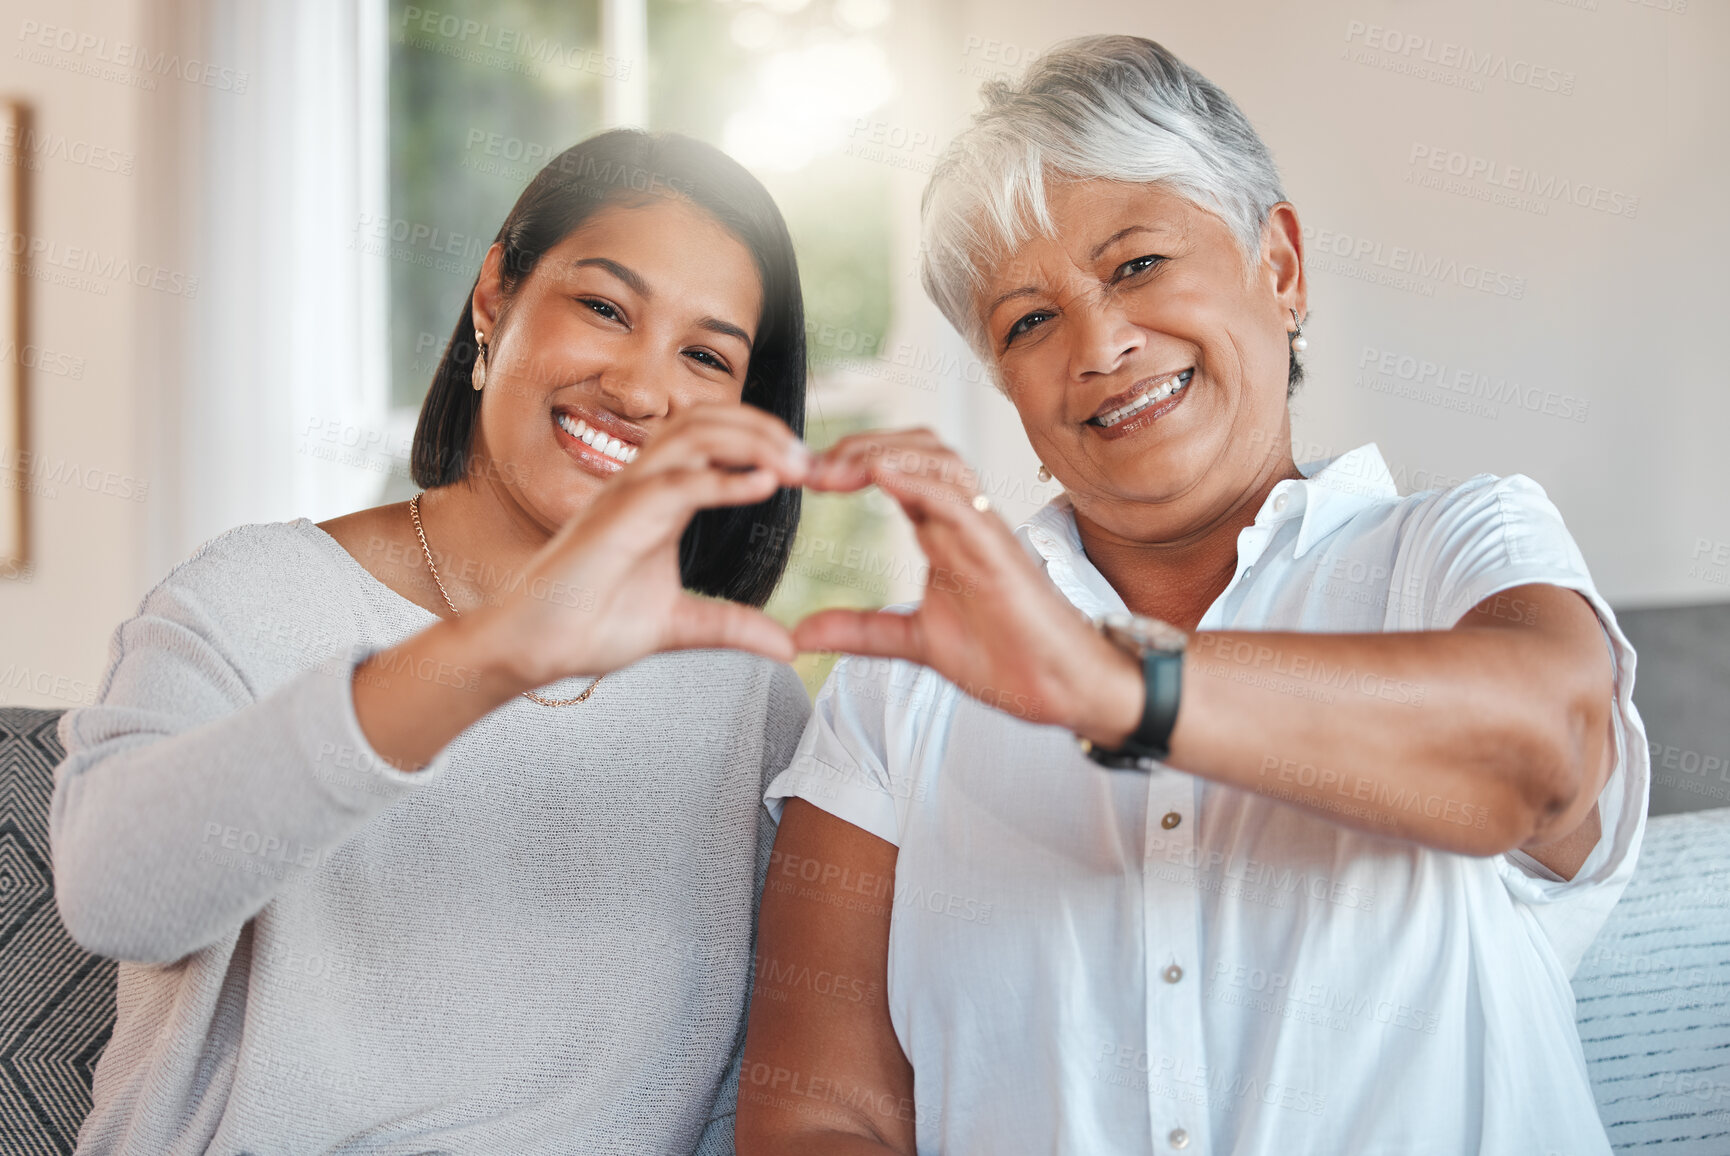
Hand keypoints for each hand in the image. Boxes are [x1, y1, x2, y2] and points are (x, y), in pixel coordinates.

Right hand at [467, 403, 812, 689]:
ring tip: (795, 465)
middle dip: (765, 429)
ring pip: (692, 436)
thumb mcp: (682, 626)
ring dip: (750, 442)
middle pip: (707, 420)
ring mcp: (626, 496)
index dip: (763, 442)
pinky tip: (761, 484)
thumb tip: (788, 648)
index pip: (714, 438)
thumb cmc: (590, 626)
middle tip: (811, 460)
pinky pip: (674, 484)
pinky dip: (721, 480)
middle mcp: (644, 485)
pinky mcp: (614, 519)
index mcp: (661, 498)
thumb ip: (733, 627)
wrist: (533, 649)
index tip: (809, 469)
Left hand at [793, 428, 1143, 743]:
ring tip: (838, 467)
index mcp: (943, 532)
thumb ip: (860, 631)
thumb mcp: (913, 642)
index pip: (896, 471)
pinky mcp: (999, 550)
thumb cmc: (1004, 656)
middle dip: (862, 444)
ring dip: (885, 453)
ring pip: (940, 460)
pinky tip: (883, 476)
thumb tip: (801, 634)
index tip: (802, 477)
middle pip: (917, 447)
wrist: (1059, 687)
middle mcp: (963, 520)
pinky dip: (921, 481)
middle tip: (810, 467)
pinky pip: (960, 500)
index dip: (849, 464)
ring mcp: (983, 530)